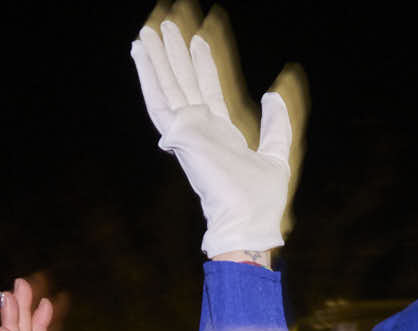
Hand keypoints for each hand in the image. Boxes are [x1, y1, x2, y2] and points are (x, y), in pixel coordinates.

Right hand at [131, 8, 302, 256]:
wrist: (250, 220)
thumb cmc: (262, 200)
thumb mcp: (276, 153)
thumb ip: (277, 124)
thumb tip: (272, 94)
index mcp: (221, 134)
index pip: (208, 90)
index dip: (203, 64)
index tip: (198, 40)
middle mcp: (200, 130)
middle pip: (184, 83)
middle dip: (175, 54)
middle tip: (165, 24)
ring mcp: (187, 132)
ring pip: (168, 86)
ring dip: (157, 58)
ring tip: (148, 31)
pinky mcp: (179, 135)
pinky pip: (158, 100)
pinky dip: (148, 75)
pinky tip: (140, 53)